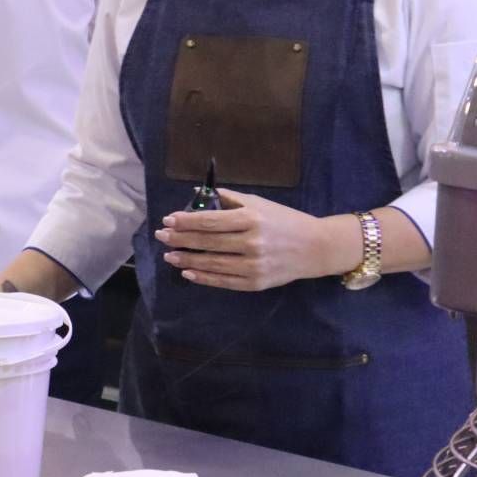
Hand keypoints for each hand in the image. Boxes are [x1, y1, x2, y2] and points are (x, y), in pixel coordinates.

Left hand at [154, 190, 352, 291]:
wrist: (315, 247)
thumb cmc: (285, 221)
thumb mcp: (260, 203)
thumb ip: (231, 199)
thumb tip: (200, 194)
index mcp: (251, 219)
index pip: (210, 221)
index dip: (186, 221)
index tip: (168, 220)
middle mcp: (251, 242)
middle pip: (207, 242)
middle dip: (180, 239)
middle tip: (161, 237)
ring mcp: (253, 265)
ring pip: (211, 263)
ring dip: (187, 259)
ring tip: (169, 255)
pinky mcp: (255, 282)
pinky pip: (223, 281)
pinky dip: (203, 277)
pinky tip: (188, 272)